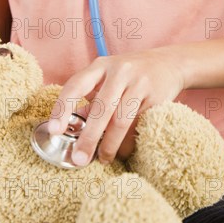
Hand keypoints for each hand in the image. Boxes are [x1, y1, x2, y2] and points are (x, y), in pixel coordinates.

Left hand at [47, 47, 184, 166]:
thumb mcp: (108, 78)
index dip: (62, 108)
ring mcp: (139, 82)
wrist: (169, 63)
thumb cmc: (130, 75)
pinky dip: (128, 142)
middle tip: (79, 159)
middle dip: (88, 137)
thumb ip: (91, 100)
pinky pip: (138, 124)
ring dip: (110, 144)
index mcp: (100, 66)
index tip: (55, 130)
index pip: (75, 85)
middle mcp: (118, 70)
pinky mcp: (156, 95)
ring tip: (103, 159)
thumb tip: (71, 128)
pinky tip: (122, 151)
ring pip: (120, 119)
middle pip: (100, 107)